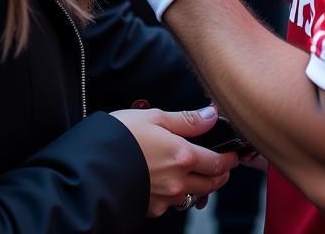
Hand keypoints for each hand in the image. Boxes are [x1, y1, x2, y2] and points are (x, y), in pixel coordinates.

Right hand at [111, 104, 237, 216]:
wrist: (91, 169)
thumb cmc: (120, 137)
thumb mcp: (154, 118)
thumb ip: (186, 120)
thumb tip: (211, 115)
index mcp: (182, 156)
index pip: (217, 163)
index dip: (229, 160)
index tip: (233, 155)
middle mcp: (178, 182)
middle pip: (210, 184)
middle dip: (219, 176)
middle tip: (223, 167)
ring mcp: (164, 198)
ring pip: (192, 196)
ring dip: (199, 187)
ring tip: (198, 176)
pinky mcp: (150, 209)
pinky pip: (170, 205)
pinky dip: (175, 195)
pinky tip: (168, 184)